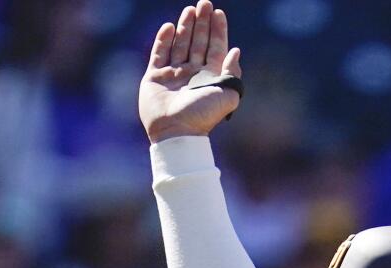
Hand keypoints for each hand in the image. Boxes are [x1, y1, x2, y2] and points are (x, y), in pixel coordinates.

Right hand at [139, 1, 242, 142]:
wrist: (176, 131)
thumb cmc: (203, 116)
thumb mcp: (226, 94)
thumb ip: (232, 73)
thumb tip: (235, 51)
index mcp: (210, 78)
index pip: (215, 48)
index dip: (218, 31)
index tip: (219, 13)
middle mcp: (192, 74)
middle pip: (198, 43)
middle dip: (202, 23)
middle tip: (204, 3)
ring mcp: (173, 75)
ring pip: (180, 45)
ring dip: (185, 27)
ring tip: (190, 10)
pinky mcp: (155, 78)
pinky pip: (159, 54)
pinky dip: (163, 40)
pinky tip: (169, 27)